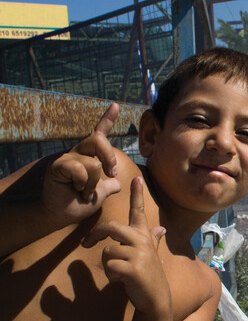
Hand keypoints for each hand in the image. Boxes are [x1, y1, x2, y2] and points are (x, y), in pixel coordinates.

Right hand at [42, 103, 121, 225]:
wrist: (60, 215)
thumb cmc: (77, 204)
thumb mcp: (99, 194)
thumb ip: (108, 186)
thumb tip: (118, 183)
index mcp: (89, 156)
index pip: (99, 134)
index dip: (107, 119)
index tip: (116, 105)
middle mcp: (78, 153)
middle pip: (98, 139)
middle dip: (109, 157)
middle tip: (110, 174)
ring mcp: (67, 158)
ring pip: (93, 162)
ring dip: (93, 182)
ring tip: (84, 191)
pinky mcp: (58, 166)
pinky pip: (79, 169)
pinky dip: (83, 184)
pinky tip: (76, 190)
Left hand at [82, 177, 169, 315]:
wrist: (155, 298)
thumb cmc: (149, 276)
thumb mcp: (151, 255)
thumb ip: (153, 240)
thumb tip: (161, 229)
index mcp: (144, 236)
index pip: (139, 211)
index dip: (137, 194)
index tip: (136, 178)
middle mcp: (142, 241)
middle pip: (111, 226)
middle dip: (95, 234)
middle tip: (86, 244)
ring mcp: (138, 254)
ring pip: (107, 251)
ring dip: (108, 265)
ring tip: (120, 273)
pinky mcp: (133, 268)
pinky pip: (109, 265)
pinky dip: (111, 275)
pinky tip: (122, 280)